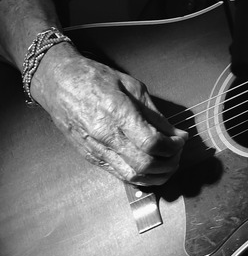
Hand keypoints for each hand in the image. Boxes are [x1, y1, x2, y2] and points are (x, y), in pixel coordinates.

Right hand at [31, 44, 187, 185]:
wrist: (58, 82)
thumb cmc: (94, 79)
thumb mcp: (133, 86)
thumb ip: (155, 114)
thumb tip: (176, 133)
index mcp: (116, 114)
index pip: (152, 143)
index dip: (173, 146)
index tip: (181, 139)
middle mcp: (104, 136)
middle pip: (144, 164)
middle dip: (169, 162)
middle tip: (177, 152)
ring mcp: (96, 150)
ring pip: (133, 176)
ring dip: (157, 175)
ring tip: (168, 161)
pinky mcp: (91, 157)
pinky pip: (120, 175)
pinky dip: (141, 176)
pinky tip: (151, 167)